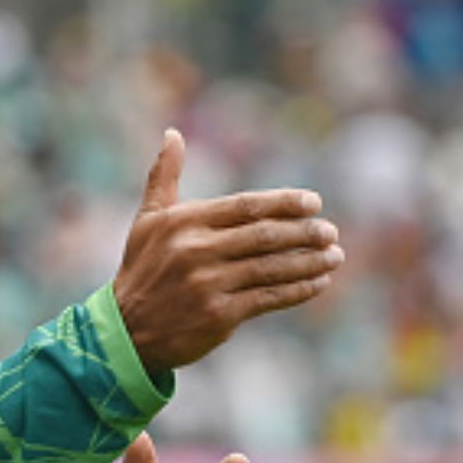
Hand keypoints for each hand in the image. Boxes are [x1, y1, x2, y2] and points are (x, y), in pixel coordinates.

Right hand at [113, 128, 340, 371]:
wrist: (128, 330)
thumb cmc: (143, 269)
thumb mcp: (147, 220)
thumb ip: (163, 176)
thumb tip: (172, 133)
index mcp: (184, 222)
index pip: (245, 206)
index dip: (284, 203)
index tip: (314, 202)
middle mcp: (196, 250)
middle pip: (264, 236)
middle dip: (304, 233)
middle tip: (331, 231)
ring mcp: (209, 284)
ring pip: (271, 268)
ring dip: (309, 262)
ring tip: (335, 256)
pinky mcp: (219, 315)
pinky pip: (269, 298)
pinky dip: (298, 290)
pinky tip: (318, 283)